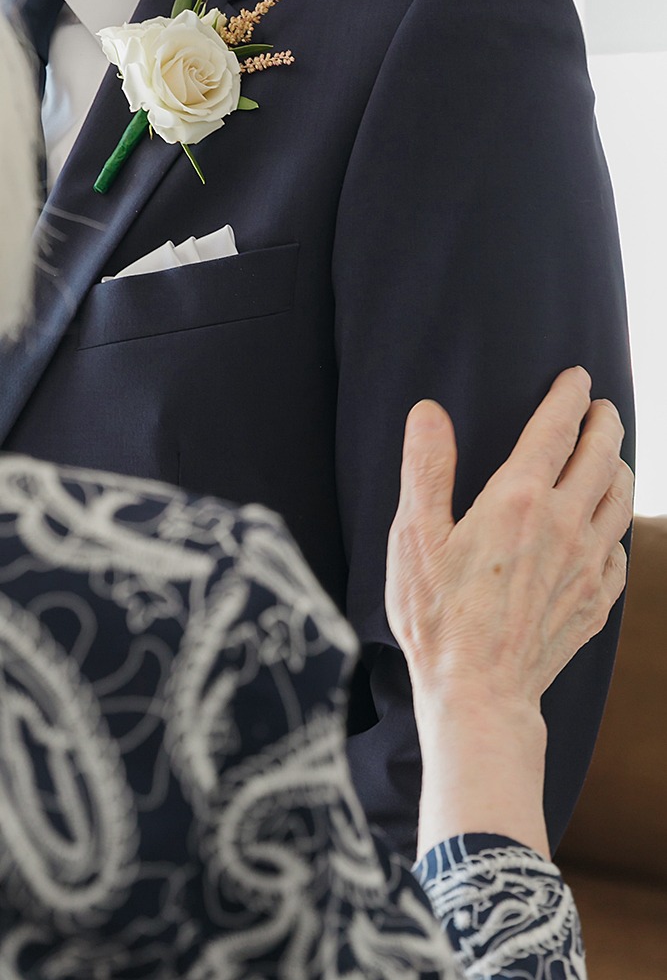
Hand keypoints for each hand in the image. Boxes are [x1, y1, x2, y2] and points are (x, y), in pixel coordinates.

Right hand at [385, 367, 632, 857]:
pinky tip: (604, 528)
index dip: (569, 394)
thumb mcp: (416, 538)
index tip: (576, 376)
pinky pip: (622, 548)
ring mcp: (589, 564)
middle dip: (605, 422)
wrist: (481, 693)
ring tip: (609, 457)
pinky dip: (617, 524)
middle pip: (604, 454)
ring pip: (622, 496)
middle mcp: (567, 523)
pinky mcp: (597, 600)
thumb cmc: (438, 617)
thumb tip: (429, 412)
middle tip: (600, 409)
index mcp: (521, 500)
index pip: (557, 428)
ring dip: (619, 467)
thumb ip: (426, 469)